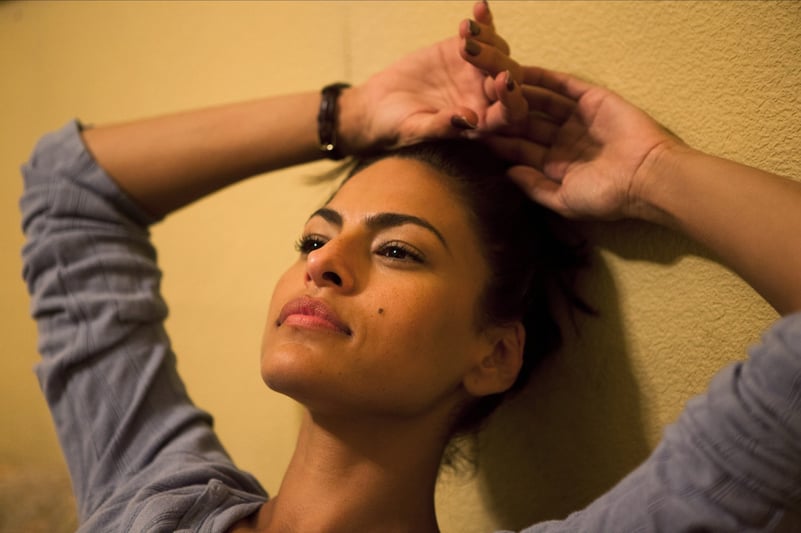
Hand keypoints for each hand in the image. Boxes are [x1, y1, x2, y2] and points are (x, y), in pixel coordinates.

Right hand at [341, 1, 519, 151]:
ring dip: (487, 40)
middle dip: (495, 61)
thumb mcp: (416, 129)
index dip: (512, 97)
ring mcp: (477, 72)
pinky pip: (481, 33)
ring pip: (499, 52)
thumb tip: (469, 119)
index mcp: (482, 124)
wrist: (379, 105)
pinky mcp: (463, 51)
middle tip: (466, 50)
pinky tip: (480, 7)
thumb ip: (443, 127)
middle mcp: (486, 98)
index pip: (512, 112)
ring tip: (463, 34)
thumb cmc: (397, 126)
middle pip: (510, 76)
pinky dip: (483, 20)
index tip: (502, 80)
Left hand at [460, 53, 682, 219]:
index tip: (470, 132)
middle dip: (501, 112)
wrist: (647, 177)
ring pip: (539, 101)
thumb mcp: (563, 200)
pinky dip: (542, 78)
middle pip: (525, 122)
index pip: (519, 148)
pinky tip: (519, 71)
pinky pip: (562, 86)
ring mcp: (576, 118)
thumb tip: (507, 172)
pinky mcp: (592, 99)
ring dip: (516, 92)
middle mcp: (562, 139)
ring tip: (490, 81)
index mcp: (554, 164)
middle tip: (472, 100)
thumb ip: (534, 187)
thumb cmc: (608, 197)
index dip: (496, 140)